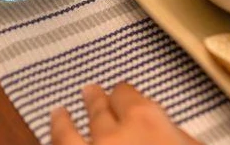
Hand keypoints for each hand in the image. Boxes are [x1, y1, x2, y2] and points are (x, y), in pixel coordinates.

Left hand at [50, 83, 200, 144]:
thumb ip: (178, 134)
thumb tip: (172, 130)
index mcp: (145, 119)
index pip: (128, 96)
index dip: (124, 93)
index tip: (123, 89)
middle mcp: (111, 133)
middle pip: (99, 110)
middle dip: (94, 99)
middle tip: (88, 89)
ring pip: (67, 134)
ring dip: (62, 122)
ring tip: (58, 112)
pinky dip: (54, 141)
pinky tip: (51, 140)